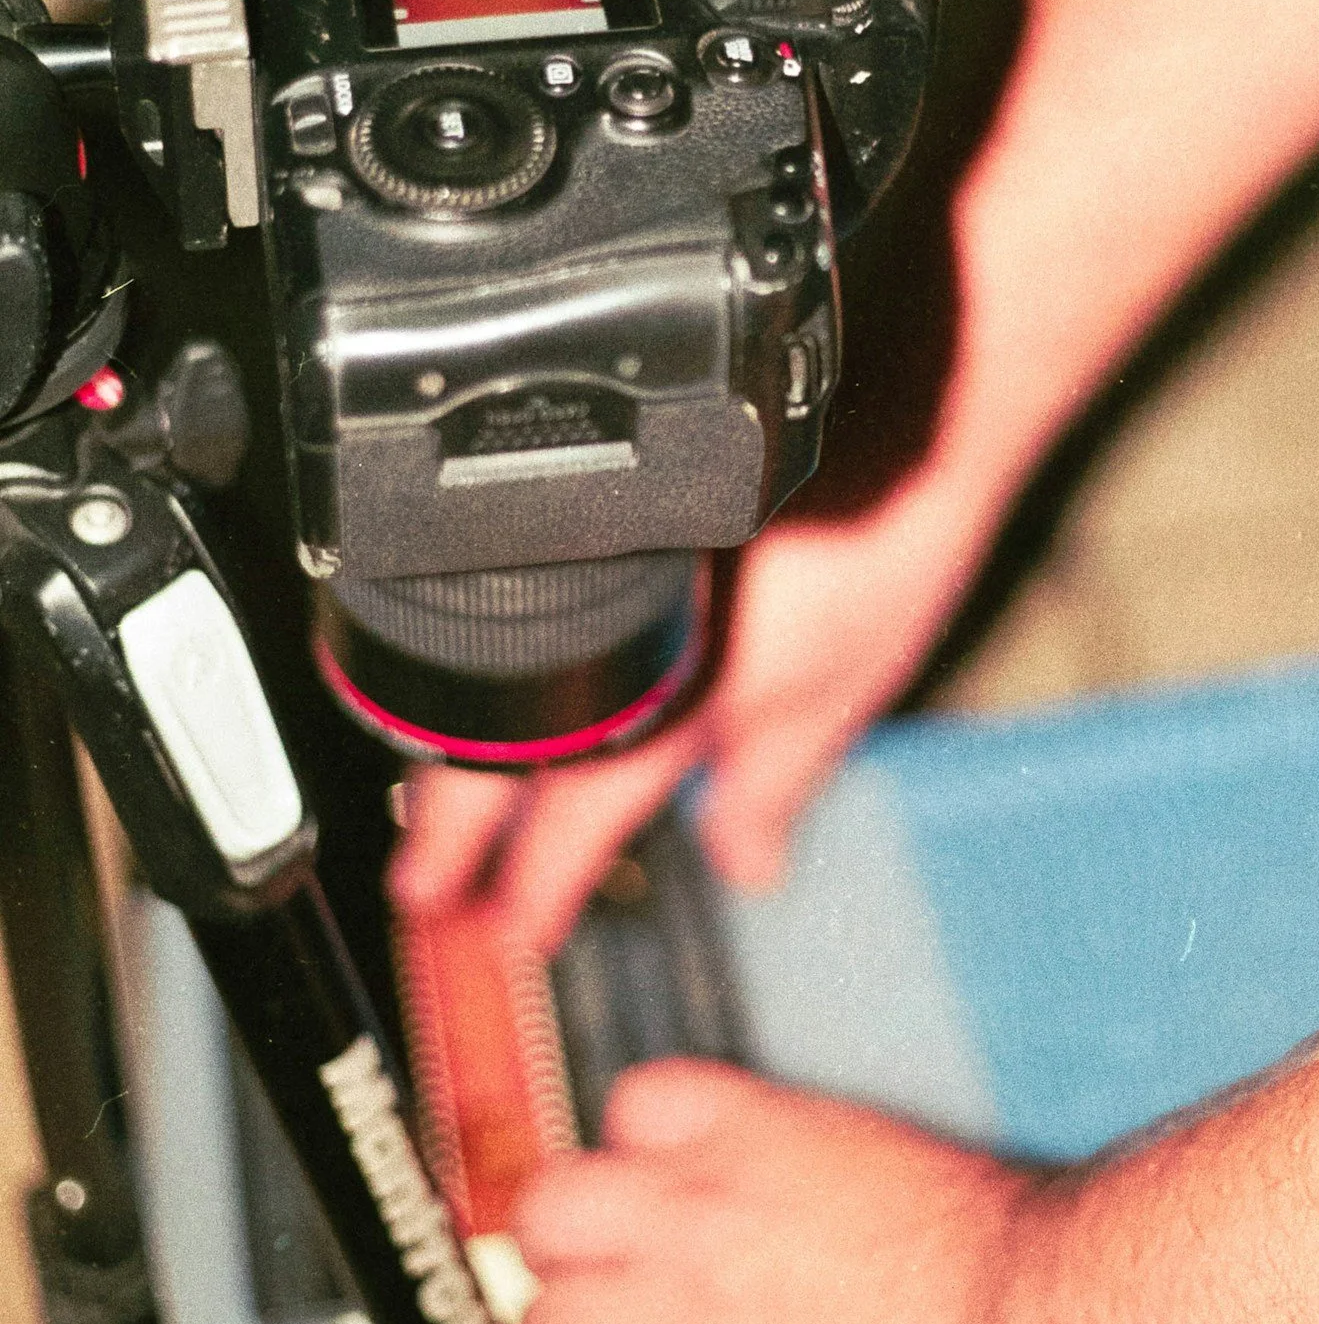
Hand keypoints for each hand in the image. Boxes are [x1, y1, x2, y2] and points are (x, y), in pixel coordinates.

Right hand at [393, 463, 988, 947]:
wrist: (896, 393)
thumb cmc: (894, 538)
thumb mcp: (848, 690)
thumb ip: (776, 779)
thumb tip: (745, 864)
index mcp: (685, 694)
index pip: (583, 811)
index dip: (538, 881)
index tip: (503, 930)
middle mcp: (630, 636)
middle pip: (506, 753)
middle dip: (451, 828)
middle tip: (418, 887)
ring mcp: (607, 568)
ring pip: (502, 675)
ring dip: (457, 751)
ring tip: (427, 804)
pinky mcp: (608, 505)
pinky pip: (521, 584)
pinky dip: (490, 652)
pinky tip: (468, 670)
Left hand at [515, 1057, 1042, 1323]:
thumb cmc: (998, 1250)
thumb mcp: (888, 1153)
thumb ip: (810, 1165)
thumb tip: (797, 1190)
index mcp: (756, 1135)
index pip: (632, 1103)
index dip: (635, 1147)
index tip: (647, 1176)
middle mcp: (705, 1219)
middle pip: (549, 1210)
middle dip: (564, 1246)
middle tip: (595, 1269)